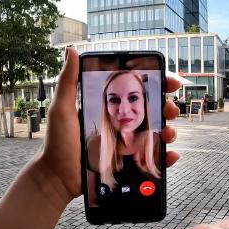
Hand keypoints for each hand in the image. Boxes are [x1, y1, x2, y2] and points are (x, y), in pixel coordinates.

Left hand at [37, 47, 182, 202]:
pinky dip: (166, 156)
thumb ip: (68, 81)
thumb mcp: (62, 108)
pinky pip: (151, 158)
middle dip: (167, 108)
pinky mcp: (128, 162)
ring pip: (156, 134)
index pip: (137, 91)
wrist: (58, 178)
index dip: (157, 84)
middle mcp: (121, 123)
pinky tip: (170, 154)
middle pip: (152, 111)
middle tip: (170, 110)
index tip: (170, 82)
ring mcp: (126, 143)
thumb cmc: (58, 142)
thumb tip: (71, 50)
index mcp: (109, 107)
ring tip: (169, 134)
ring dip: (169, 131)